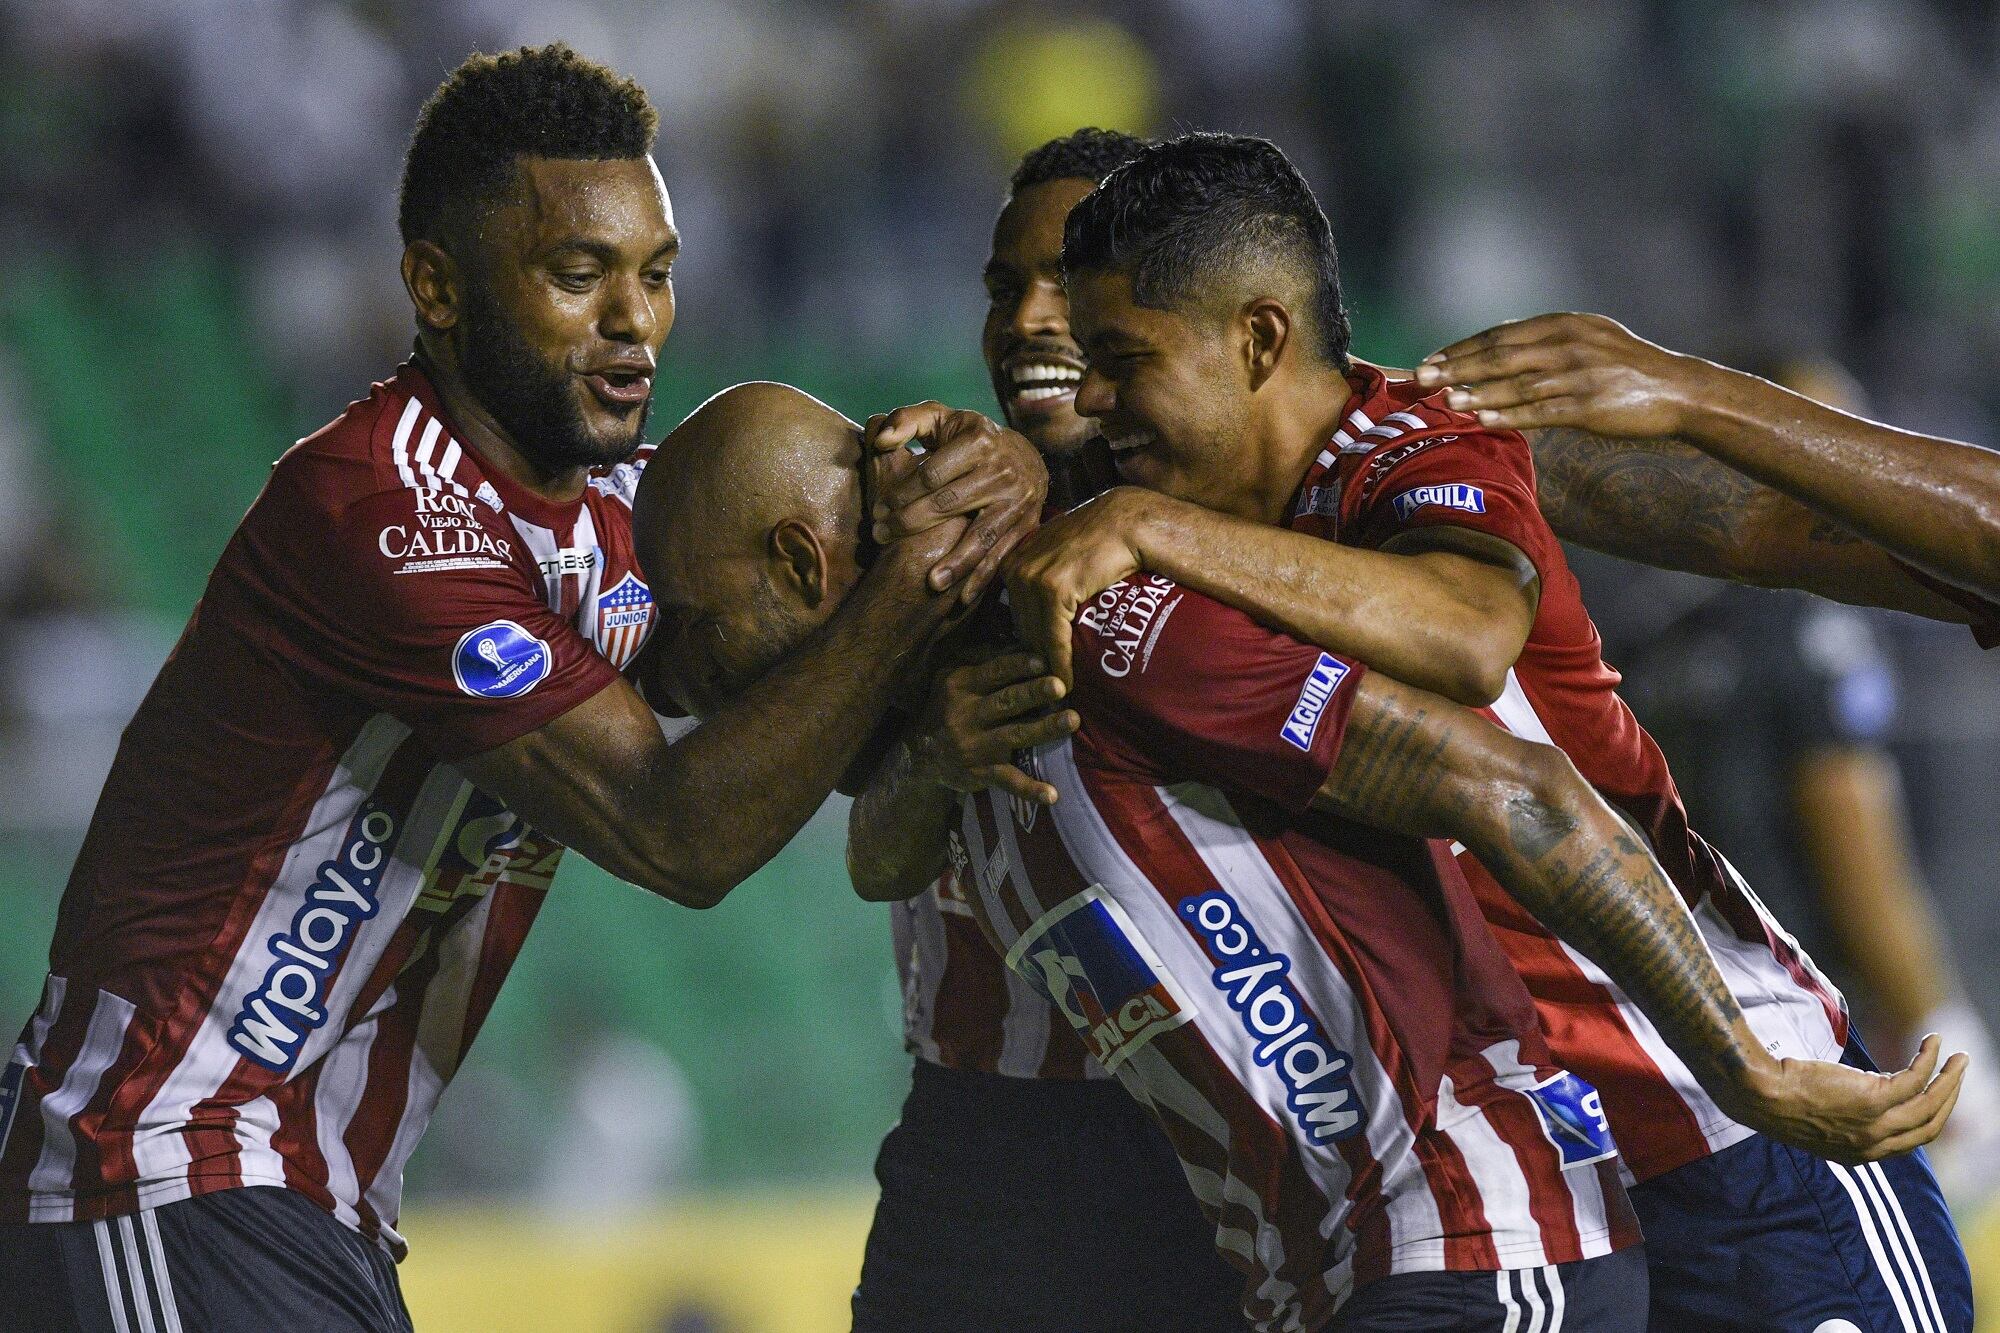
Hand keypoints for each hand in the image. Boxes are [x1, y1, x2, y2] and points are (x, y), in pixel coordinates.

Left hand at [866, 402, 1049, 603]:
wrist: (1026, 459)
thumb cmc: (969, 439)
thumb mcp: (941, 419)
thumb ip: (906, 421)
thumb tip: (881, 439)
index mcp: (978, 441)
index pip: (931, 473)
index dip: (900, 492)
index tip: (877, 509)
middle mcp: (1001, 470)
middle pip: (949, 504)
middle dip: (910, 523)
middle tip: (880, 537)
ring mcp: (1016, 500)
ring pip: (980, 535)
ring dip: (955, 562)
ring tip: (930, 583)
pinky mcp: (1026, 525)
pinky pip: (1001, 555)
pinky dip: (983, 577)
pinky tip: (962, 598)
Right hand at [912, 653, 1079, 805]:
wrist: (918, 754)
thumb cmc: (946, 707)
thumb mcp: (951, 678)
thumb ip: (982, 662)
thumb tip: (1021, 640)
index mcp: (962, 686)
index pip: (993, 672)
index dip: (1017, 666)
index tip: (1042, 660)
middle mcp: (966, 715)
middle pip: (1006, 702)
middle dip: (1034, 693)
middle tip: (1061, 686)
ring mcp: (974, 746)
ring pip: (1014, 736)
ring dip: (1044, 729)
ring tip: (1072, 720)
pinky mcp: (980, 772)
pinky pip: (1008, 780)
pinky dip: (1029, 790)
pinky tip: (1052, 795)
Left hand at [1003, 486, 1159, 687]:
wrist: (1125, 521)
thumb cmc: (1099, 537)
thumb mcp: (1059, 552)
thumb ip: (1043, 572)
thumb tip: (1044, 606)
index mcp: (1013, 562)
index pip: (1015, 615)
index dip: (1027, 643)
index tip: (1035, 669)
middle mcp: (1016, 570)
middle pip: (1022, 629)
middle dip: (1034, 659)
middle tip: (1045, 687)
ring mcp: (1032, 579)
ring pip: (1035, 638)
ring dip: (1047, 668)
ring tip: (1057, 691)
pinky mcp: (1053, 591)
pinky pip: (1053, 639)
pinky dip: (1060, 664)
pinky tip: (1068, 683)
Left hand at [1414, 312, 1709, 436]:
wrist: (1679, 390)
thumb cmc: (1628, 367)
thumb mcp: (1589, 337)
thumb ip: (1546, 338)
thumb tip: (1500, 340)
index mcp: (1564, 325)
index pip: (1501, 335)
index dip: (1462, 347)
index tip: (1430, 359)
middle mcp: (1567, 344)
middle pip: (1500, 355)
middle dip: (1456, 366)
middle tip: (1419, 378)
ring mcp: (1578, 374)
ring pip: (1516, 383)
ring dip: (1475, 391)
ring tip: (1443, 399)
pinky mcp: (1589, 405)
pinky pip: (1540, 411)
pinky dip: (1508, 414)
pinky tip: (1481, 418)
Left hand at [1728, 1035, 1966, 1165]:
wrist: (1758, 1093)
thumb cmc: (1778, 1097)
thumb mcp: (1816, 1119)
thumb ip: (1843, 1119)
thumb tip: (1858, 1097)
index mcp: (1860, 1154)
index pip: (1909, 1141)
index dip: (1929, 1118)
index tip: (1937, 1097)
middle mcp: (1873, 1145)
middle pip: (1929, 1126)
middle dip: (1949, 1099)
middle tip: (1958, 1073)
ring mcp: (1875, 1124)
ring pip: (1930, 1104)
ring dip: (1951, 1079)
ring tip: (1960, 1057)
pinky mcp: (1873, 1099)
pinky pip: (1915, 1078)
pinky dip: (1929, 1059)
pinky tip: (1933, 1042)